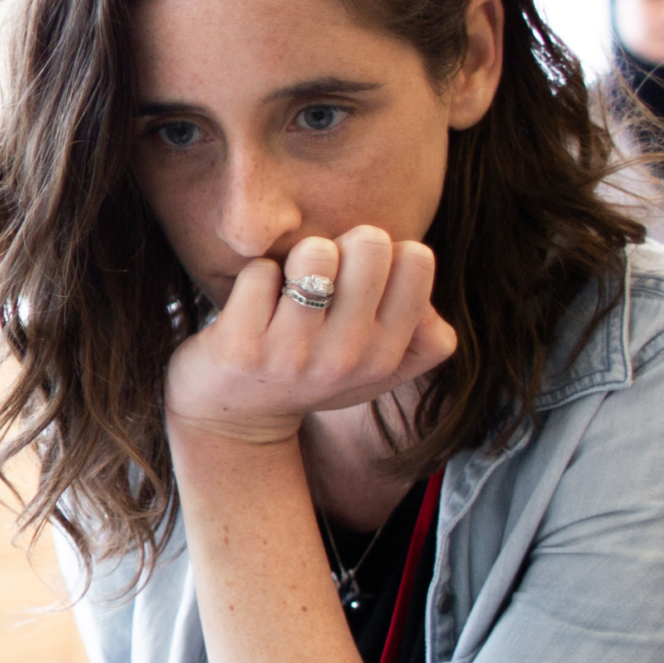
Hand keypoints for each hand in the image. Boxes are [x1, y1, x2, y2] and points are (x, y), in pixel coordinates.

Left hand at [165, 225, 455, 448]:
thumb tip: (421, 276)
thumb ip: (425, 331)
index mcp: (385, 355)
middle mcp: (346, 357)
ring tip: (291, 286)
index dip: (387, 252)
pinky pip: (260, 272)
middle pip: (369, 245)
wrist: (238, 418)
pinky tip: (255, 304)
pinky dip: (256, 276)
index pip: (417, 260)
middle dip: (343, 245)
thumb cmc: (315, 372)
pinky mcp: (242, 347)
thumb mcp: (380, 367)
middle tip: (323, 276)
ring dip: (299, 257)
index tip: (360, 277)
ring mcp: (292, 354)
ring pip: (315, 253)